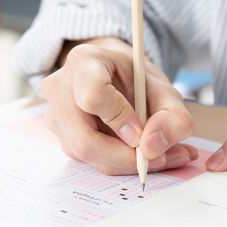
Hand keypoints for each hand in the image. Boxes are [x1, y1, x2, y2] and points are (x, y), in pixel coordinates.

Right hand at [41, 37, 196, 174]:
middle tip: (159, 157)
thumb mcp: (165, 90)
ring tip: (163, 155)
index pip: (93, 95)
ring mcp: (56, 116)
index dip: (120, 119)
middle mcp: (60, 89)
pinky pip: (90, 162)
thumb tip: (151, 148)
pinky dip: (120, 164)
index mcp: (85, 61)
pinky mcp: (61, 139)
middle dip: (125, 157)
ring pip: (88, 156)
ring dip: (128, 163)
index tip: (143, 131)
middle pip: (84, 139)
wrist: (116, 79)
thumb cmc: (136, 80)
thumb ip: (171, 117)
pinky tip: (143, 155)